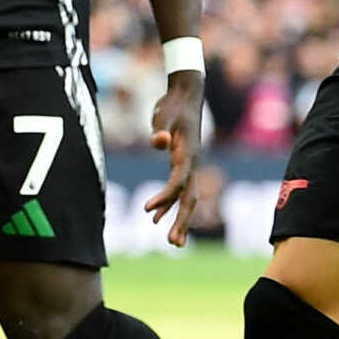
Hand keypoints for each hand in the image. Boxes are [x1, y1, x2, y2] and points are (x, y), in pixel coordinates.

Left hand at [143, 70, 204, 247]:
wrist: (187, 94)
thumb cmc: (174, 103)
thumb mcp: (164, 113)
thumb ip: (160, 128)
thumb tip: (158, 142)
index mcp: (187, 153)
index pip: (178, 182)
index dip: (165, 197)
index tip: (147, 210)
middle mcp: (191, 163)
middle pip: (189, 198)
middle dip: (182, 221)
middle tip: (173, 244)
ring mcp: (189, 164)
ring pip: (187, 198)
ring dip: (179, 219)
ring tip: (173, 242)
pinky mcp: (182, 163)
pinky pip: (179, 190)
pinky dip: (168, 204)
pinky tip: (156, 218)